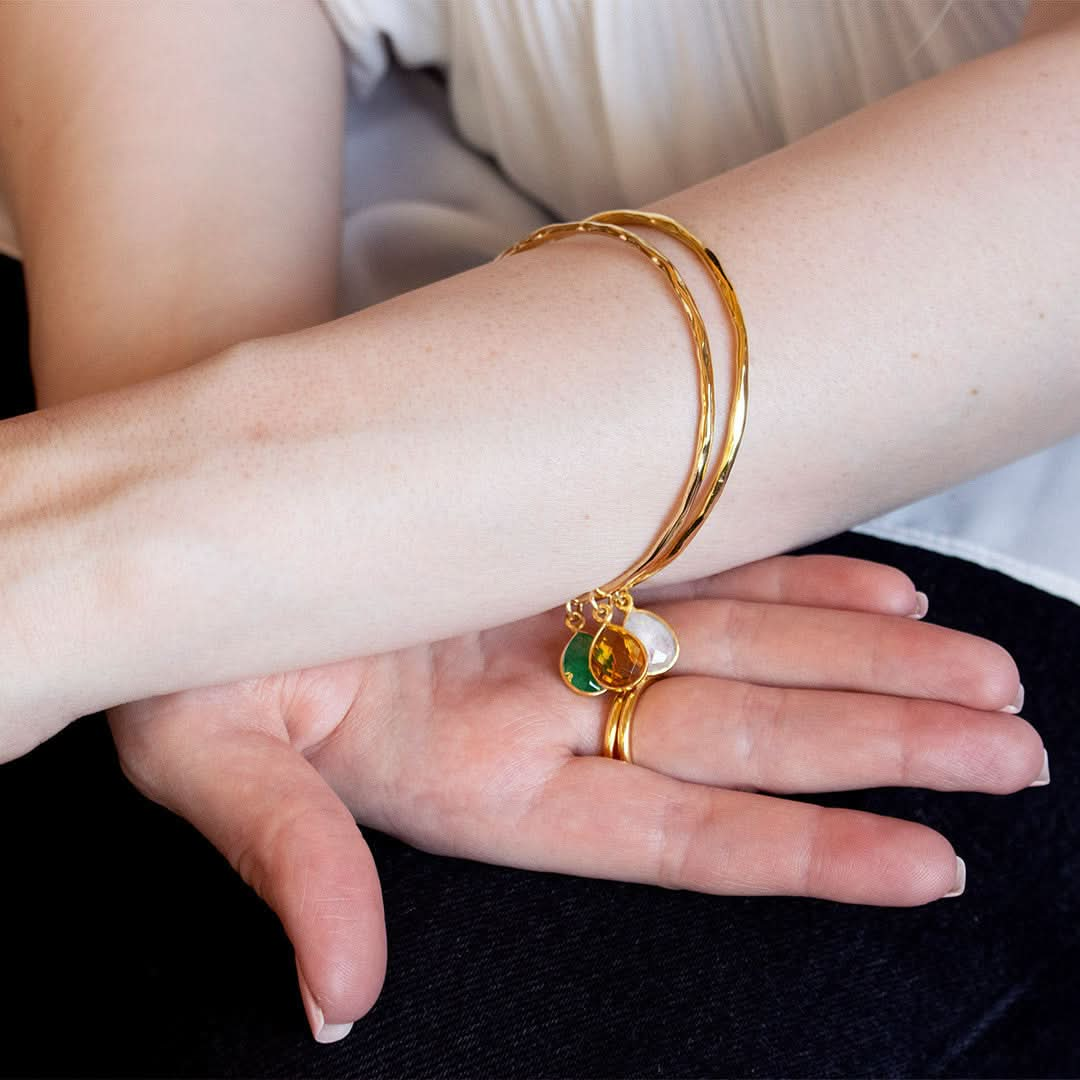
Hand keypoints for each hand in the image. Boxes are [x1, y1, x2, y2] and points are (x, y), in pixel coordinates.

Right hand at [109, 554, 1041, 1040]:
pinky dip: (795, 577)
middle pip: (743, 734)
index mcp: (477, 780)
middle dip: (880, 742)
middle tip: (1008, 746)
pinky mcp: (563, 554)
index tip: (924, 862)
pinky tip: (880, 585)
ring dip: (865, 658)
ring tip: (981, 675)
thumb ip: (290, 865)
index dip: (799, 849)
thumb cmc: (186, 651)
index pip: (672, 832)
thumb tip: (335, 996)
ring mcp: (565, 630)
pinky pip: (703, 569)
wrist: (199, 537)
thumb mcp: (213, 759)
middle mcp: (545, 711)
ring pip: (747, 648)